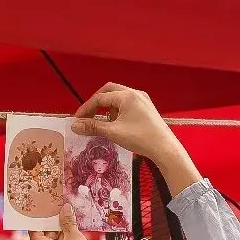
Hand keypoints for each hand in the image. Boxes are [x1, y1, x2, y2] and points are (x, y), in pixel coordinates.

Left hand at [28, 206, 103, 239]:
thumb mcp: (74, 236)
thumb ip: (68, 221)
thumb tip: (65, 208)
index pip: (34, 228)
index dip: (40, 218)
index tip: (46, 209)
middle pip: (43, 235)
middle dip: (52, 224)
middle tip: (60, 211)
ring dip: (59, 233)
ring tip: (68, 220)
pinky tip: (71, 234)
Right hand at [71, 83, 189, 175]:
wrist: (164, 148)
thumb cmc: (140, 138)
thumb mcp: (113, 132)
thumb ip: (93, 127)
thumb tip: (75, 126)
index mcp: (127, 95)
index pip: (100, 98)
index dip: (86, 108)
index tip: (77, 120)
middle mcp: (135, 93)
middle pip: (109, 92)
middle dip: (96, 103)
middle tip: (87, 116)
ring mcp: (142, 100)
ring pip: (118, 98)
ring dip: (108, 109)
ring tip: (104, 124)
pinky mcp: (146, 108)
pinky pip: (127, 105)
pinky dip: (118, 112)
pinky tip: (117, 125)